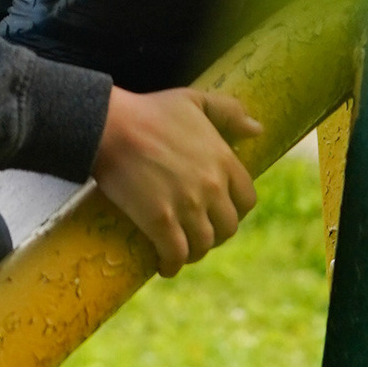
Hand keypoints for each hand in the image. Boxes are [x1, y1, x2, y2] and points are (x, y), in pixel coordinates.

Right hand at [94, 84, 260, 271]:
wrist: (110, 126)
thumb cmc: (149, 111)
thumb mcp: (194, 100)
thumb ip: (228, 112)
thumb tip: (257, 130)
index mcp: (223, 160)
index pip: (247, 200)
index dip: (235, 210)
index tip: (220, 212)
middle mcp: (212, 186)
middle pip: (227, 228)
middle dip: (215, 234)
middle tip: (198, 233)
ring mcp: (187, 206)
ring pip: (203, 245)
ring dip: (193, 252)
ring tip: (181, 250)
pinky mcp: (160, 221)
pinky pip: (176, 255)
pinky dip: (172, 265)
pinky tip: (165, 266)